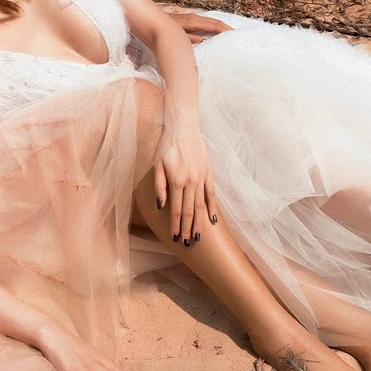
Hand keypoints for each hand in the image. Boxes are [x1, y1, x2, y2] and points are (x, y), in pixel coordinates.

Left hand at [155, 119, 217, 245]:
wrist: (183, 126)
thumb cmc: (166, 145)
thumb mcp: (157, 165)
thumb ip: (159, 187)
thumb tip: (161, 207)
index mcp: (176, 181)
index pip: (176, 210)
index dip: (176, 225)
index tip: (175, 238)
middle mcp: (190, 182)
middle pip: (189, 211)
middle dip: (187, 229)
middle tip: (187, 244)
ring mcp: (201, 178)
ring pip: (201, 206)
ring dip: (199, 223)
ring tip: (198, 237)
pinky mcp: (208, 173)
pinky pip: (211, 194)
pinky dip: (212, 208)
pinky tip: (213, 220)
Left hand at [165, 10, 232, 45]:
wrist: (150, 21)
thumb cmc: (161, 31)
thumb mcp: (177, 36)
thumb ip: (191, 39)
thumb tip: (206, 41)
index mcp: (194, 21)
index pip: (215, 25)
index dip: (226, 29)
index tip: (236, 35)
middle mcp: (194, 17)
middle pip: (215, 22)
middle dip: (227, 28)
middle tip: (238, 37)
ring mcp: (191, 17)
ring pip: (211, 21)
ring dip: (221, 27)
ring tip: (230, 36)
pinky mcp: (188, 20)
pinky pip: (205, 23)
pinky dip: (213, 27)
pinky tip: (215, 33)